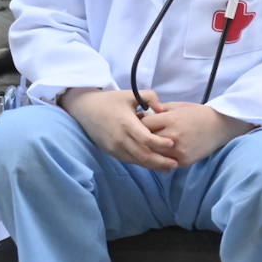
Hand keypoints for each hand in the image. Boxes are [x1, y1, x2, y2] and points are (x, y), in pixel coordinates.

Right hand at [60, 88, 176, 172]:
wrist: (85, 108)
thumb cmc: (111, 100)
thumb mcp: (130, 94)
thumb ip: (150, 97)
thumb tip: (163, 110)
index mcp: (125, 123)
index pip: (145, 138)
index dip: (159, 143)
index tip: (173, 143)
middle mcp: (119, 138)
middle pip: (142, 154)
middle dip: (160, 161)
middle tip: (176, 163)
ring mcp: (114, 147)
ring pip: (136, 160)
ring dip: (152, 165)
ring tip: (168, 167)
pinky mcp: (111, 151)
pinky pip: (129, 160)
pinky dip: (142, 163)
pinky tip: (154, 165)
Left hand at [140, 100, 255, 166]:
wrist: (220, 126)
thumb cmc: (198, 114)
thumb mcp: (179, 106)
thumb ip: (160, 110)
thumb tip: (142, 115)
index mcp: (171, 119)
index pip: (144, 124)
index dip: (139, 124)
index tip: (138, 124)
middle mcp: (174, 135)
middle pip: (146, 141)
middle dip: (142, 138)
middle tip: (139, 137)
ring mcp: (179, 150)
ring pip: (153, 154)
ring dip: (150, 150)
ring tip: (148, 146)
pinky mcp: (184, 161)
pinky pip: (165, 162)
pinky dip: (161, 158)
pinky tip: (161, 154)